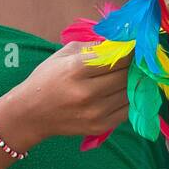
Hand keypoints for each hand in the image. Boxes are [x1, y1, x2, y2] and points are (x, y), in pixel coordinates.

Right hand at [2, 41, 129, 144]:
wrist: (30, 114)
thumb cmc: (46, 79)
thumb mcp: (64, 54)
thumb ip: (93, 46)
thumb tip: (120, 42)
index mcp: (77, 69)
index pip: (116, 57)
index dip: (130, 50)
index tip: (136, 46)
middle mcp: (87, 92)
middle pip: (125, 74)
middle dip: (134, 65)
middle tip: (138, 59)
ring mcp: (95, 112)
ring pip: (129, 92)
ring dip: (134, 81)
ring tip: (133, 73)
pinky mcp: (100, 126)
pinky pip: (127, 110)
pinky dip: (130, 98)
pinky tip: (125, 90)